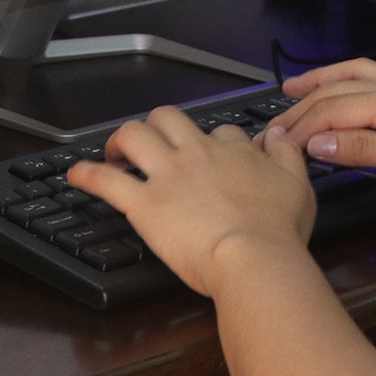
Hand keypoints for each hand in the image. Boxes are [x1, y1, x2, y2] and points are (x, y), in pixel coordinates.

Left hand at [64, 107, 315, 298]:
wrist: (254, 257)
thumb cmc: (277, 231)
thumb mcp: (299, 186)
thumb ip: (288, 155)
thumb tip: (279, 135)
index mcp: (234, 152)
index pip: (220, 132)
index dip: (212, 141)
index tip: (209, 155)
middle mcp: (197, 154)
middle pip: (168, 118)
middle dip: (157, 125)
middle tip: (151, 144)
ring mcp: (168, 176)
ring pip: (134, 135)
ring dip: (121, 140)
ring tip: (115, 153)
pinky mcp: (144, 204)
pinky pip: (106, 180)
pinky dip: (87, 174)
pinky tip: (76, 175)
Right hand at [267, 59, 375, 195]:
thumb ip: (365, 150)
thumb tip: (317, 144)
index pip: (331, 111)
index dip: (299, 129)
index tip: (272, 147)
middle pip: (336, 90)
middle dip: (301, 108)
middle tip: (271, 129)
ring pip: (352, 75)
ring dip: (320, 83)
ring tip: (293, 90)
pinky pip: (369, 77)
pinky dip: (344, 80)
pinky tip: (342, 88)